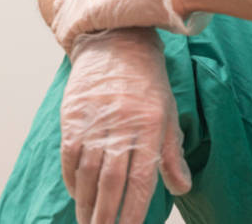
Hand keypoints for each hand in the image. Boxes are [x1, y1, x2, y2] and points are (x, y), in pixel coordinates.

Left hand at [51, 0, 209, 52]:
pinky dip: (69, 47)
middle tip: (76, 46)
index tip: (83, 32)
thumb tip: (137, 18)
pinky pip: (66, 34)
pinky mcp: (85, 13)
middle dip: (67, 28)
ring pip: (60, 22)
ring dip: (67, 39)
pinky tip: (77, 56)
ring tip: (77, 54)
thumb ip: (129, 4)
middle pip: (62, 8)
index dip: (75, 15)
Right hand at [60, 28, 191, 223]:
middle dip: (106, 216)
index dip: (134, 211)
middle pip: (111, 183)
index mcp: (150, 129)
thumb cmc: (148, 83)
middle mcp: (122, 127)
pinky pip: (70, 156)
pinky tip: (77, 195)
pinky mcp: (74, 117)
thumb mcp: (168, 114)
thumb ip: (172, 153)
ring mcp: (95, 122)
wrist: (118, 43)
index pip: (141, 180)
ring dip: (86, 204)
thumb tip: (181, 187)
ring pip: (87, 173)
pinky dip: (71, 179)